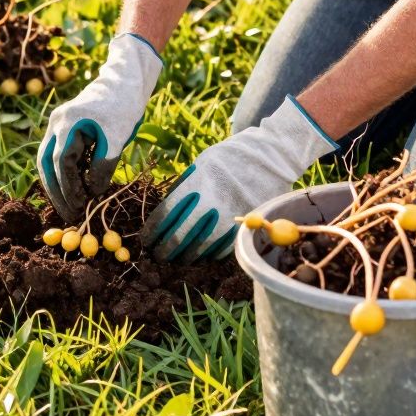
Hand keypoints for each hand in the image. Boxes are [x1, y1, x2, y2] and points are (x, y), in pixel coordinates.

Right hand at [38, 34, 162, 221]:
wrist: (125, 80)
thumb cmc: (123, 105)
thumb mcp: (117, 137)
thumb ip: (103, 165)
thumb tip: (93, 193)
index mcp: (67, 122)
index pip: (62, 162)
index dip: (70, 186)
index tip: (80, 205)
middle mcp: (56, 123)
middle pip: (46, 163)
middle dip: (56, 191)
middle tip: (69, 214)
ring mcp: (58, 125)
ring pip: (48, 160)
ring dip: (57, 184)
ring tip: (69, 206)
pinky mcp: (65, 128)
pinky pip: (58, 155)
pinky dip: (64, 173)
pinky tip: (74, 189)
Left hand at [143, 96, 337, 261]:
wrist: (268, 156)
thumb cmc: (228, 159)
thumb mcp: (200, 165)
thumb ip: (183, 188)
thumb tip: (164, 214)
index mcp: (198, 184)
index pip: (167, 215)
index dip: (153, 231)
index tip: (146, 240)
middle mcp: (213, 202)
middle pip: (182, 235)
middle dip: (166, 249)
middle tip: (157, 256)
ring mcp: (232, 215)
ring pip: (202, 246)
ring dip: (186, 256)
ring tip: (177, 259)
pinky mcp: (247, 225)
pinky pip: (224, 248)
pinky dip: (210, 255)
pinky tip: (201, 256)